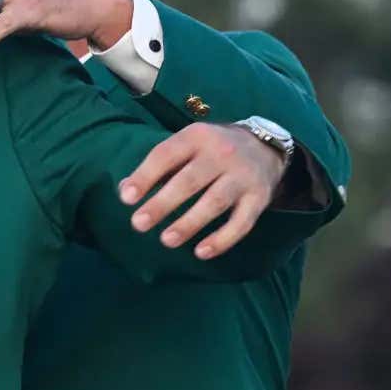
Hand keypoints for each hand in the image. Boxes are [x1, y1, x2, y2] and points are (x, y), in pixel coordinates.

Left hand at [118, 123, 287, 257]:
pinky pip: (242, 223)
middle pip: (190, 180)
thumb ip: (158, 167)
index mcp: (198, 136)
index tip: (127, 198)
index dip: (146, 176)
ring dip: (190, 222)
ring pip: (215, 201)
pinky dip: (223, 239)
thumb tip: (125, 191)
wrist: (265, 148)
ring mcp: (243, 176)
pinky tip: (202, 252)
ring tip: (167, 240)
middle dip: (163, 203)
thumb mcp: (187, 147)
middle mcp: (222, 152)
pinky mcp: (259, 198)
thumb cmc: (212, 151)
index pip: (167, 154)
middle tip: (139, 224)